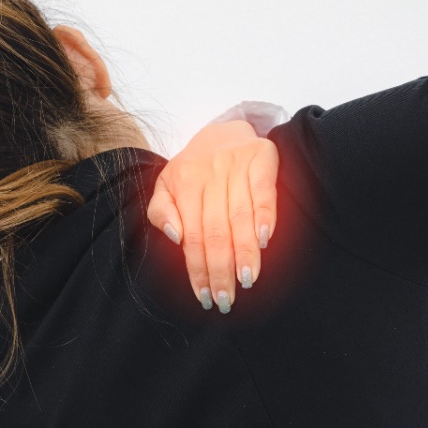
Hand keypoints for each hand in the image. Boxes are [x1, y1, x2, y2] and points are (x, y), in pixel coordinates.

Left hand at [146, 119, 277, 313]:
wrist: (225, 128)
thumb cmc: (195, 167)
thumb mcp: (166, 184)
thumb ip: (161, 211)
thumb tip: (175, 236)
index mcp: (182, 183)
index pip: (191, 235)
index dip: (198, 269)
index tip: (205, 296)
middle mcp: (208, 174)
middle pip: (215, 231)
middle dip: (221, 269)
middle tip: (226, 299)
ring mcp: (236, 165)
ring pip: (239, 216)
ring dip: (245, 251)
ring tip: (247, 279)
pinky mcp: (261, 158)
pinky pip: (264, 191)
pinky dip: (266, 215)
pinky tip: (265, 240)